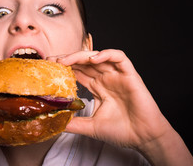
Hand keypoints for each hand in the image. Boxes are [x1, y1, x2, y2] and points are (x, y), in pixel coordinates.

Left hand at [48, 50, 169, 147]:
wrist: (144, 138)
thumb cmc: (121, 131)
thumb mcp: (91, 126)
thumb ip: (74, 123)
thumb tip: (56, 123)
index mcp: (97, 87)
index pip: (78, 71)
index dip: (64, 67)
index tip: (48, 67)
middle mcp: (106, 78)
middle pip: (84, 62)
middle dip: (68, 59)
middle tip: (52, 61)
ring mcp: (117, 75)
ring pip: (98, 57)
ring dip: (81, 56)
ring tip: (66, 60)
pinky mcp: (130, 75)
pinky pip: (120, 58)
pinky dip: (107, 54)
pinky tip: (93, 59)